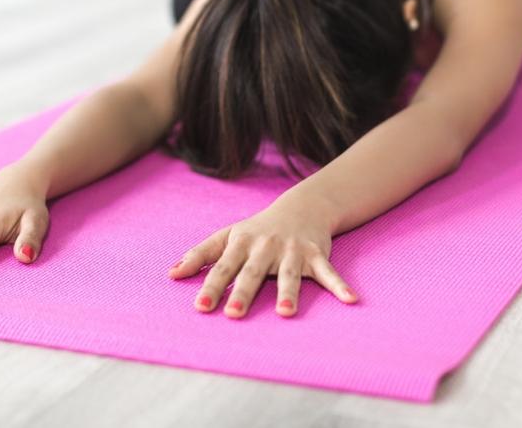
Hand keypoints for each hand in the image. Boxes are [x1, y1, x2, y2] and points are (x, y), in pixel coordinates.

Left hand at [167, 191, 357, 318]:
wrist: (301, 207)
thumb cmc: (257, 229)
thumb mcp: (227, 236)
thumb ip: (200, 255)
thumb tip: (171, 274)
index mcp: (241, 243)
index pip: (223, 267)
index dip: (211, 286)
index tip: (201, 307)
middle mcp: (265, 246)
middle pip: (253, 272)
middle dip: (243, 292)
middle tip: (233, 314)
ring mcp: (292, 250)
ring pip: (289, 274)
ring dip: (289, 293)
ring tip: (286, 314)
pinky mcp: (316, 254)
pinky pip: (328, 272)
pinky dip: (340, 286)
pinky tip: (351, 300)